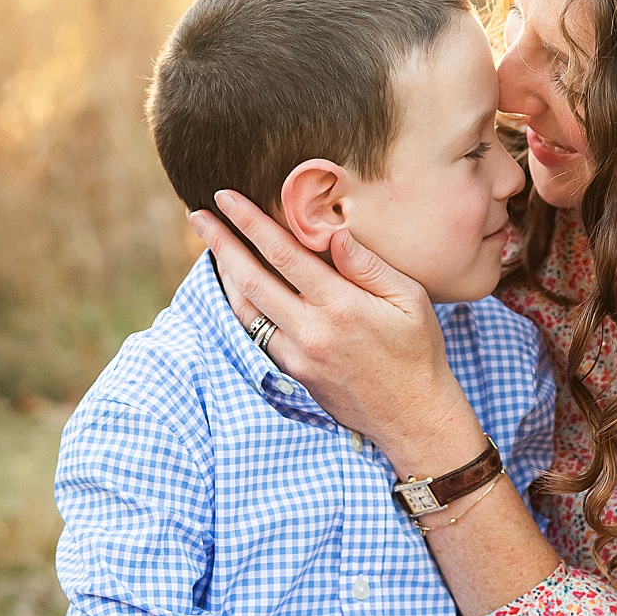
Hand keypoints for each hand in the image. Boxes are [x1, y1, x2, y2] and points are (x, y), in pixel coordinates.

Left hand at [188, 191, 487, 472]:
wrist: (412, 417)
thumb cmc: (418, 351)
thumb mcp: (411, 299)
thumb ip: (369, 266)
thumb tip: (334, 234)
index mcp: (340, 306)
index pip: (282, 253)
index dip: (250, 222)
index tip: (226, 198)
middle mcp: (310, 331)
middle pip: (250, 278)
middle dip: (220, 242)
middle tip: (198, 215)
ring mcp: (297, 356)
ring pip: (245, 309)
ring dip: (224, 274)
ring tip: (212, 245)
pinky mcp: (293, 373)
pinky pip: (256, 333)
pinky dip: (242, 305)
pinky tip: (239, 288)